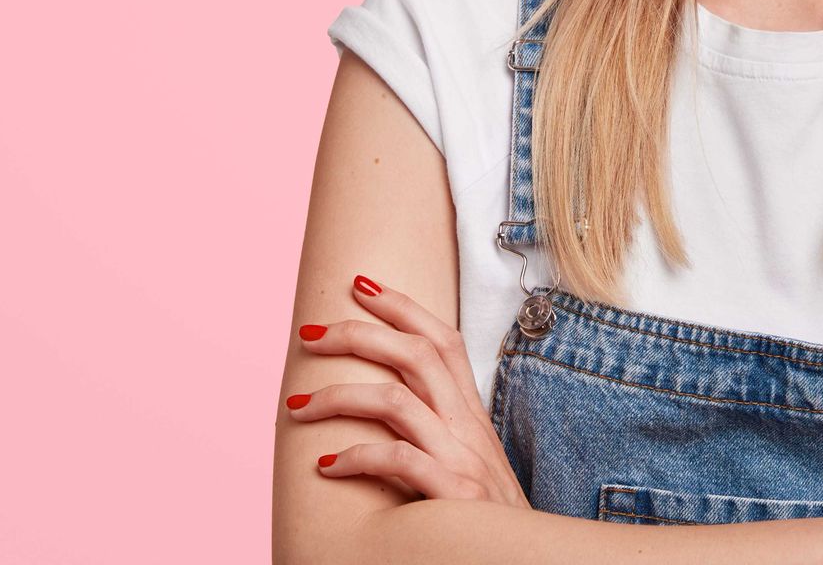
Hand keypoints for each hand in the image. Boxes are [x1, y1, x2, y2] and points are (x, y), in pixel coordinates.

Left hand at [288, 274, 529, 506]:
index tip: (360, 284)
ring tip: (297, 406)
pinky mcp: (454, 494)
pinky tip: (326, 465)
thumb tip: (384, 400)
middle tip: (309, 334)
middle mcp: (469, 427)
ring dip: (338, 396)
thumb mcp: (468, 459)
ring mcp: (463, 458)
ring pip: (396, 399)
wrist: (526, 560)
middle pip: (415, 354)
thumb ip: (436, 429)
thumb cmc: (484, 516)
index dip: (403, 306)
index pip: (442, 339)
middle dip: (358, 333)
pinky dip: (354, 457)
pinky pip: (397, 460)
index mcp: (472, 413)